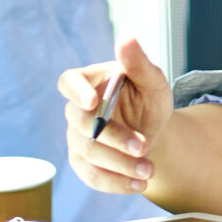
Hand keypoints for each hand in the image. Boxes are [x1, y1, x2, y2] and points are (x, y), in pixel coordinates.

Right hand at [59, 37, 171, 195]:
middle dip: (114, 138)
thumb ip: (139, 63)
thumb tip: (126, 38)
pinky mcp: (83, 164)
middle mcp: (77, 110)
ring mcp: (76, 138)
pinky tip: (139, 183)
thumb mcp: (153, 81)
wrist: (153, 130)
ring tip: (149, 170)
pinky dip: (116, 183)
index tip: (91, 102)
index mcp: (89, 82)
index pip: (69, 82)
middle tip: (143, 146)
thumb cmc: (148, 98)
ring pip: (88, 154)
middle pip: (82, 125)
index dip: (76, 92)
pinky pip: (92, 177)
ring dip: (119, 165)